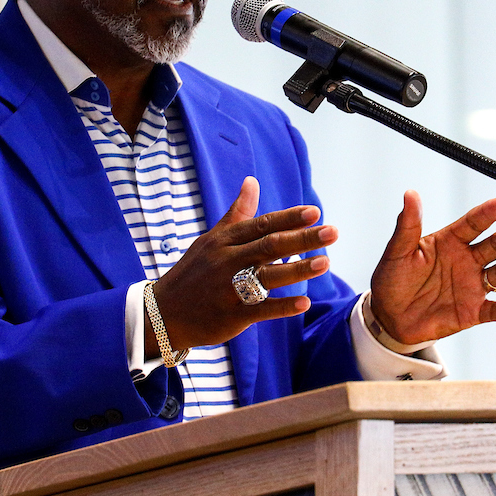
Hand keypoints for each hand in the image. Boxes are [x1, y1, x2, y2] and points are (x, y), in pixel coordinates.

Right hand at [149, 176, 336, 354]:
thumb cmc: (194, 272)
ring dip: (298, 269)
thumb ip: (237, 213)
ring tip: (326, 262)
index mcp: (225, 240)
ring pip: (268, 276)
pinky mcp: (230, 315)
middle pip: (269, 246)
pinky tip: (305, 303)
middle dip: (302, 238)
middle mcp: (227, 261)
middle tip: (332, 231)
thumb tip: (252, 181)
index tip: (315, 212)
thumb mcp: (211, 239)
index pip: (262, 225)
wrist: (163, 312)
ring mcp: (228, 288)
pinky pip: (260, 309)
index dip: (289, 218)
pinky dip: (282, 306)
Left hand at [369, 192, 495, 344]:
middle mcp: (467, 260)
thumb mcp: (397, 252)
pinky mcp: (473, 311)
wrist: (390, 317)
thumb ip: (407, 226)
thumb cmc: (393, 279)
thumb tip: (410, 193)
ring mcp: (472, 285)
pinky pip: (493, 311)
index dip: (488, 213)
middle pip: (495, 245)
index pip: (473, 224)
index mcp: (450, 241)